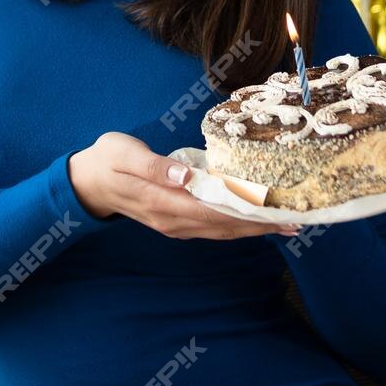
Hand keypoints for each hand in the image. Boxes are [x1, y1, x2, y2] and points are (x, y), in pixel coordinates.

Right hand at [68, 132, 300, 240]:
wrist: (87, 182)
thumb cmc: (107, 160)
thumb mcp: (124, 153)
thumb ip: (155, 165)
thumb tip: (186, 175)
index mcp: (162, 202)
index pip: (214, 210)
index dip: (247, 211)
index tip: (277, 209)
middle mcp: (173, 220)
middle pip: (225, 226)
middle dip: (261, 224)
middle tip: (298, 220)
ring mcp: (175, 226)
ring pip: (222, 232)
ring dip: (254, 229)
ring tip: (287, 225)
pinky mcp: (176, 222)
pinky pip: (213, 229)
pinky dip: (238, 227)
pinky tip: (255, 223)